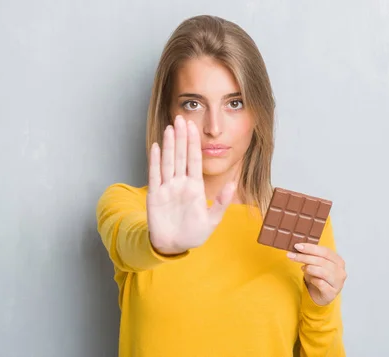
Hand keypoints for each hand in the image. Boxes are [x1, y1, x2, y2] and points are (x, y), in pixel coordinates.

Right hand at [147, 115, 235, 254]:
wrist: (173, 246)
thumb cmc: (193, 234)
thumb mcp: (212, 220)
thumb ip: (222, 202)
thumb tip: (234, 184)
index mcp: (195, 186)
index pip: (194, 160)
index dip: (194, 143)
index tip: (194, 126)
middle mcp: (180, 183)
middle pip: (180, 156)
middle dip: (181, 137)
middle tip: (180, 118)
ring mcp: (167, 188)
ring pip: (168, 161)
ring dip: (168, 145)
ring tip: (169, 127)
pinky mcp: (155, 195)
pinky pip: (154, 175)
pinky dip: (155, 161)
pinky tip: (155, 147)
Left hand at [287, 243, 346, 305]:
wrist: (319, 295)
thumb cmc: (317, 277)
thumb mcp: (314, 264)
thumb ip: (310, 255)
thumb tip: (297, 246)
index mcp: (338, 261)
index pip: (325, 251)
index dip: (310, 248)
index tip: (297, 246)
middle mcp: (340, 271)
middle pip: (322, 261)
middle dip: (305, 257)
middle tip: (291, 255)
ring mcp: (338, 283)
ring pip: (322, 272)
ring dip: (309, 268)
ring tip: (302, 268)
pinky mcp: (332, 293)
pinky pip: (321, 284)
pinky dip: (313, 280)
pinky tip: (310, 279)